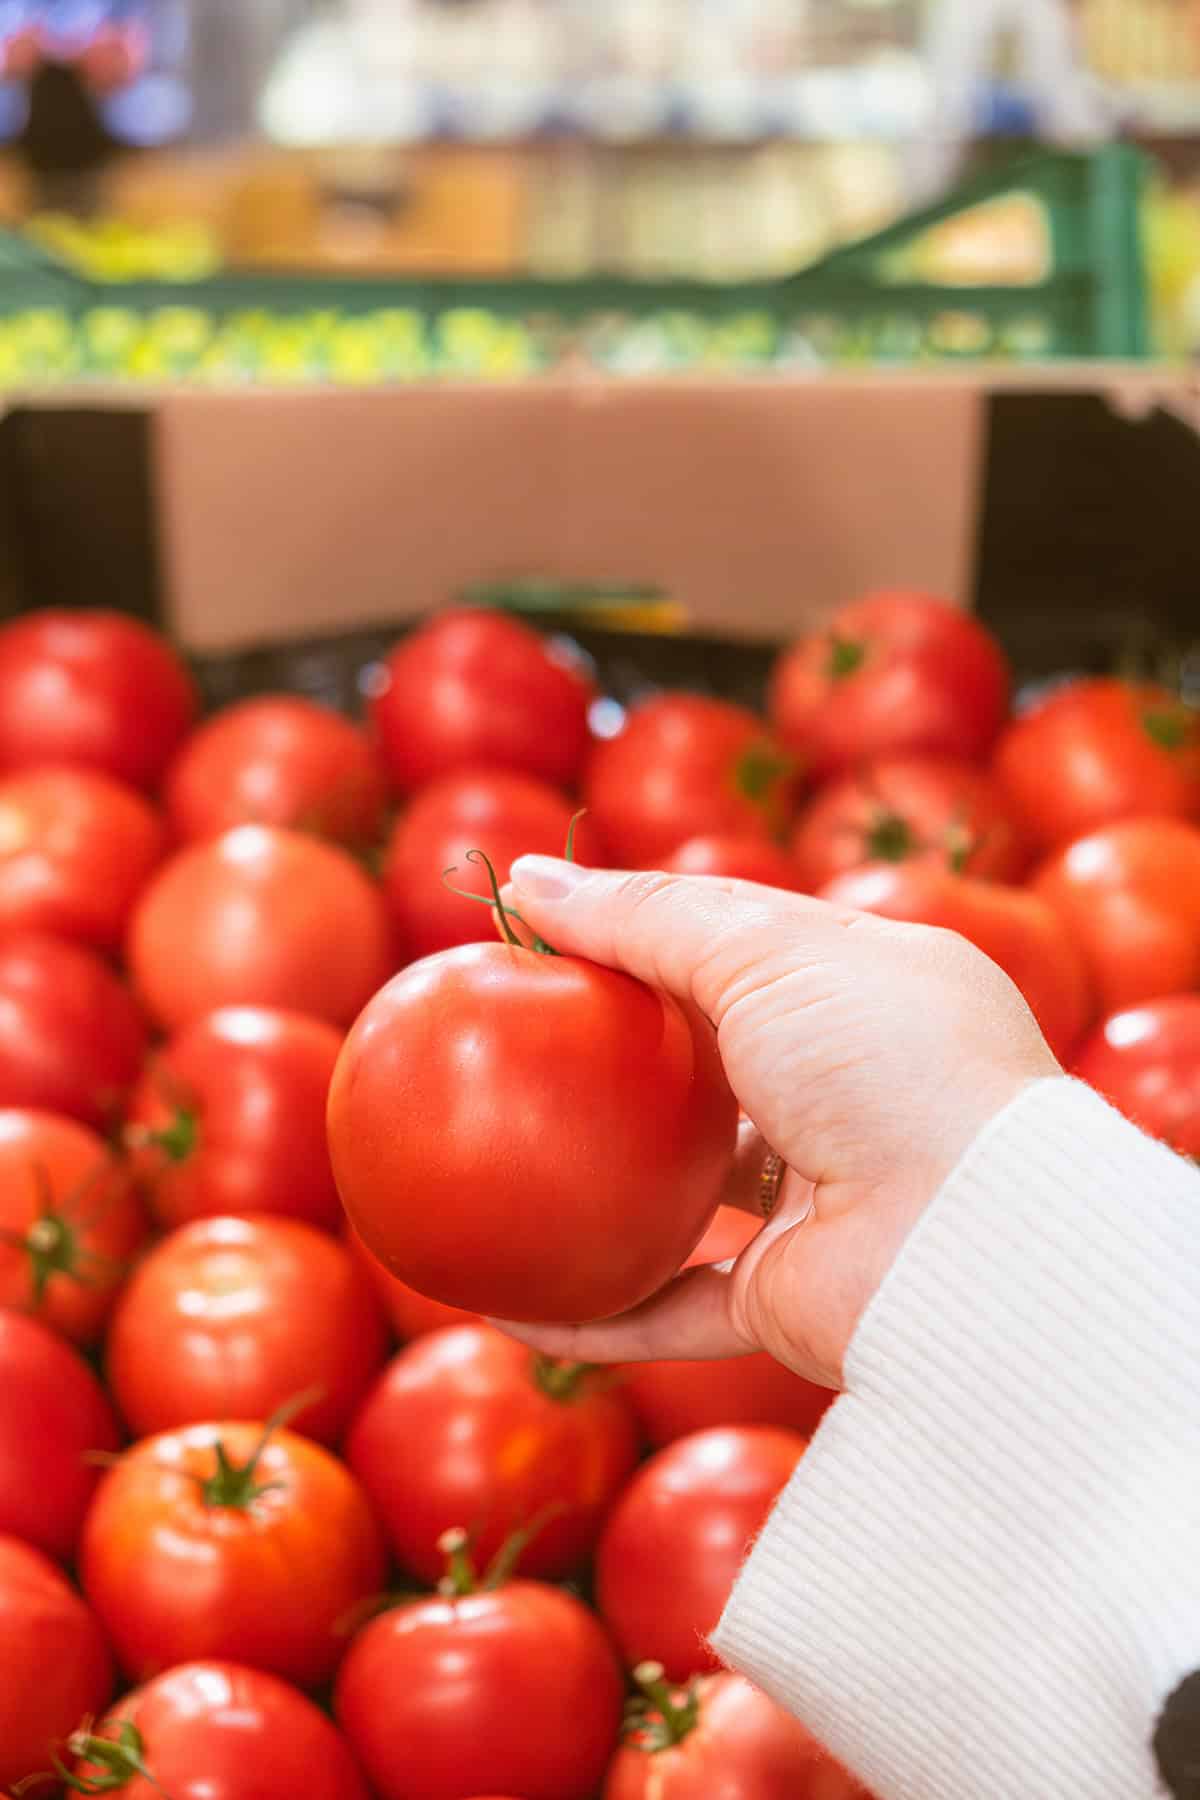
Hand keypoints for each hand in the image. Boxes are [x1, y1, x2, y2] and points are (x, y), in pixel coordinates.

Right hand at [495, 857, 1058, 1389]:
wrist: (978, 1238)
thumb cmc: (888, 1061)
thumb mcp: (767, 950)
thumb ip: (646, 916)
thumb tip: (526, 883)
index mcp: (863, 992)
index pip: (734, 944)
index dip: (635, 931)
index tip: (533, 928)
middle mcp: (844, 1091)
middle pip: (702, 1066)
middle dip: (611, 1057)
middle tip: (504, 1038)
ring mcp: (818, 1198)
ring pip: (684, 1193)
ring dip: (596, 1189)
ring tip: (495, 1169)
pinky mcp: (789, 1297)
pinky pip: (670, 1308)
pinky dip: (592, 1316)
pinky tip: (506, 1304)